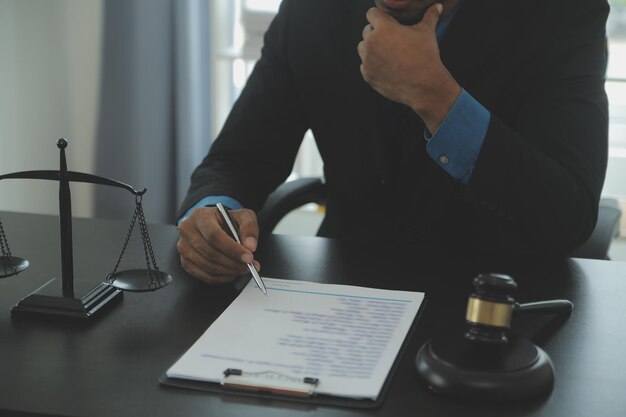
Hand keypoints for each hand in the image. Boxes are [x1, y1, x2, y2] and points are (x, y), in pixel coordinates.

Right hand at [177, 207, 260, 284]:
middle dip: (233, 263)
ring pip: (207, 266)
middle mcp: (188, 231)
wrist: (213, 223)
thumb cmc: (226, 220)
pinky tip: (232, 272)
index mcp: (200, 216)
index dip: (232, 249)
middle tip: (249, 265)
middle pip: (210, 253)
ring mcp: (184, 248)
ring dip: (229, 271)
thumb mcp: (243, 216)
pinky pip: (204, 275)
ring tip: (243, 269)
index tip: (248, 257)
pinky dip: (221, 277)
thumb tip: (250, 246)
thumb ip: (249, 228)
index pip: (214, 236)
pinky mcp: (186, 262)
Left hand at [358, 3, 460, 131]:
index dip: (380, 17)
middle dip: (376, 33)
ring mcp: (367, 60)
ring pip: (362, 48)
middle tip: (391, 40)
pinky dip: (372, 65)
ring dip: (371, 48)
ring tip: (387, 53)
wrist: (424, 85)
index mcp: (384, 28)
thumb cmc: (426, 56)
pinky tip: (386, 67)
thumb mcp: (428, 32)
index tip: (387, 22)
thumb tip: (438, 6)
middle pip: (366, 31)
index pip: (372, 14)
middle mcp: (371, 42)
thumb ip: (430, 16)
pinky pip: (364, 65)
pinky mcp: (367, 75)